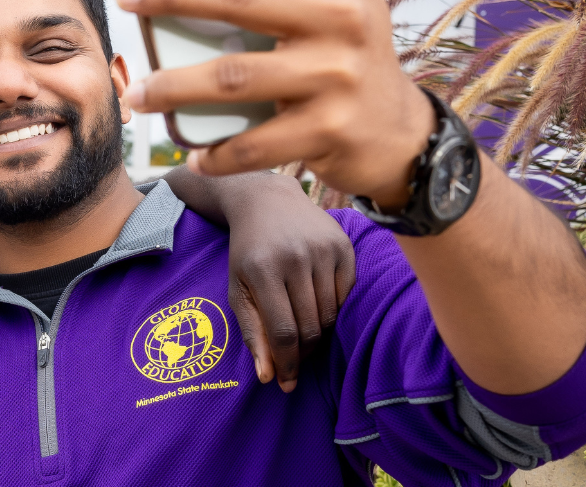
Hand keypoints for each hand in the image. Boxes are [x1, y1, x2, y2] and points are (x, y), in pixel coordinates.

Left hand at [115, 0, 435, 208]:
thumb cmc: (352, 55)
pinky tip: (193, 152)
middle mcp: (341, 20)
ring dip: (176, 86)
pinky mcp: (329, 129)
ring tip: (138, 92)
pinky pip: (255, 143)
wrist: (402, 133)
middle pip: (238, 0)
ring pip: (234, 77)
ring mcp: (336, 76)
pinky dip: (218, 151)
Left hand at [225, 174, 353, 392]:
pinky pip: (347, 296)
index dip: (288, 364)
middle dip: (302, 355)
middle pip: (311, 327)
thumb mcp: (238, 289)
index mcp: (264, 269)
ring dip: (319, 335)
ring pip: (331, 315)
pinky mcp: (345, 246)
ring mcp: (324, 250)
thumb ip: (252, 333)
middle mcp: (296, 257)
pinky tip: (317, 308)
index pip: (284, 331)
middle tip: (294, 363)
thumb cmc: (248, 252)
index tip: (286, 383)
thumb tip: (268, 377)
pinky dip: (334, 311)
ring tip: (303, 336)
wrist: (268, 201)